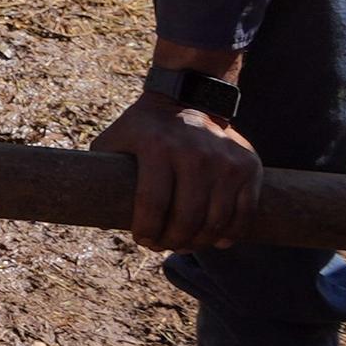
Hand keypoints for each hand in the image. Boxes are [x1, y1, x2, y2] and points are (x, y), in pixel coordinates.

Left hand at [96, 89, 260, 250]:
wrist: (187, 99)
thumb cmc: (143, 130)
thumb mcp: (114, 142)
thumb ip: (100, 174)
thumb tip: (97, 219)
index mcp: (157, 147)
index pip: (152, 204)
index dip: (146, 230)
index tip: (142, 240)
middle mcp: (194, 152)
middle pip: (187, 218)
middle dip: (172, 241)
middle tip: (164, 245)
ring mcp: (225, 159)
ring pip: (216, 220)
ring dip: (200, 242)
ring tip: (186, 243)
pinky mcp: (248, 165)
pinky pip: (244, 212)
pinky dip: (230, 233)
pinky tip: (216, 239)